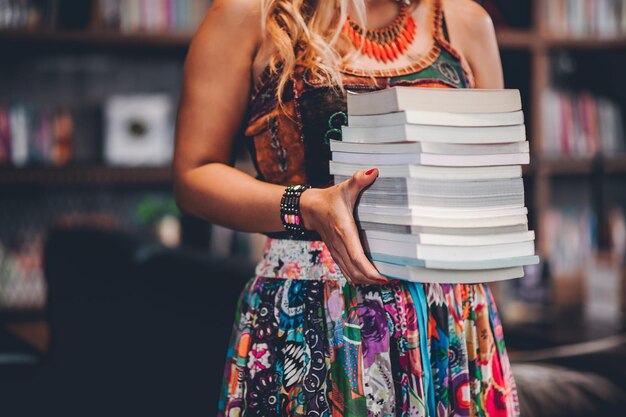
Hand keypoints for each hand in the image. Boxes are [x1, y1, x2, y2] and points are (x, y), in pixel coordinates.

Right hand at [300, 168, 388, 284]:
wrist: (309, 208)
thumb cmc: (330, 199)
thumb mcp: (345, 187)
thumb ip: (359, 180)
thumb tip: (373, 171)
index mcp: (344, 231)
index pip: (357, 257)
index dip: (370, 271)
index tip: (384, 277)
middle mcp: (340, 246)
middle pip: (356, 272)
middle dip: (373, 280)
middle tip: (393, 279)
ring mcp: (337, 252)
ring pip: (352, 274)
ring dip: (367, 281)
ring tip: (385, 280)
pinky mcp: (337, 254)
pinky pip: (348, 272)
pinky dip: (359, 278)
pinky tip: (371, 279)